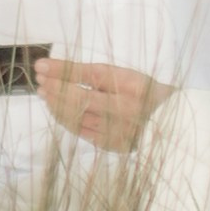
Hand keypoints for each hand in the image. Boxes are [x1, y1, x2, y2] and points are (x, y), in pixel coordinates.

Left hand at [36, 58, 167, 153]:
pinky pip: (81, 132)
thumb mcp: (126, 75)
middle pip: (81, 99)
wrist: (169, 125)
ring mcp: (117, 131)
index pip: (90, 75)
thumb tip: (58, 71)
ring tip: (44, 92)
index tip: (41, 65)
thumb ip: (96, 75)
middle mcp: (125, 110)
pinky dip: (66, 119)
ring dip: (56, 104)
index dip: (63, 70)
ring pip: (78, 117)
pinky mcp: (111, 145)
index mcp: (131, 86)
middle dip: (55, 88)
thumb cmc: (145, 93)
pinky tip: (57, 110)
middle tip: (39, 78)